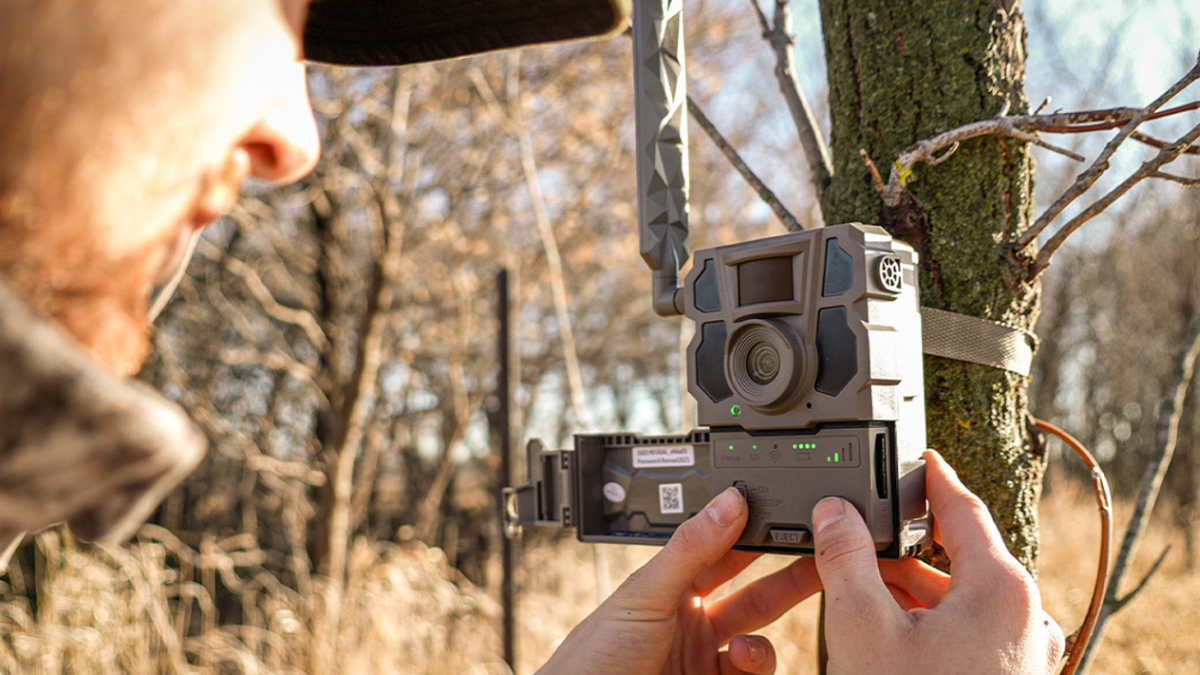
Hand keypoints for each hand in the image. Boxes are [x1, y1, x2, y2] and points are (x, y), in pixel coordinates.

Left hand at [536, 487, 822, 674]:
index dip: (757, 533)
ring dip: (768, 637)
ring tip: (753, 643)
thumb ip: (691, 548)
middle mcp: (692, 618)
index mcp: (671, 585)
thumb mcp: (646, 593)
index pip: (725, 550)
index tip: (795, 515)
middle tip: (825, 556)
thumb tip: (730, 500)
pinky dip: (760, 664)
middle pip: (755, 592)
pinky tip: (746, 659)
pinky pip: (754, 673)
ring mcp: (705, 656)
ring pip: (760, 636)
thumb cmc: (595, 654)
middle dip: (789, 576)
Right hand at [813, 449, 1065, 674]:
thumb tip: (834, 512)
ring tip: (868, 588)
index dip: (935, 479)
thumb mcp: (862, 627)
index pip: (965, 510)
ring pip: (966, 599)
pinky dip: (934, 621)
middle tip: (868, 530)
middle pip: (963, 556)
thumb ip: (845, 559)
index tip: (923, 457)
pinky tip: (894, 631)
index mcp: (1002, 590)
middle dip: (909, 545)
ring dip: (917, 589)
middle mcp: (1027, 617)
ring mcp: (1025, 654)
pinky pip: (974, 632)